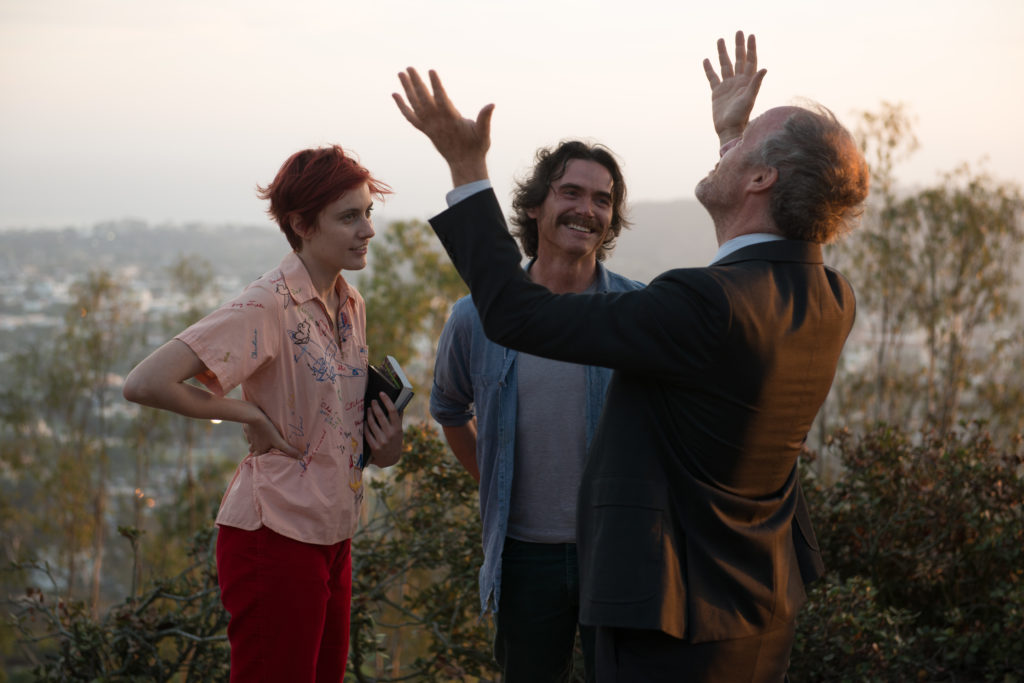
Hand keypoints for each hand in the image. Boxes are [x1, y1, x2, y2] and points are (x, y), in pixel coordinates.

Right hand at [242, 405, 301, 458]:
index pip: (257, 458)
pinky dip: (252, 431)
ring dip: (255, 440)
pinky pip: (248, 431)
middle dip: (257, 448)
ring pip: (250, 441)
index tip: (265, 455)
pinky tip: (258, 426)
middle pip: (253, 450)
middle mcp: (252, 445)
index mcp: (259, 450)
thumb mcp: (279, 441)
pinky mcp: (246, 428)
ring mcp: (248, 436)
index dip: (261, 457)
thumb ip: (289, 450)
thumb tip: (301, 457)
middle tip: (264, 445)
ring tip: (262, 436)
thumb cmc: (268, 430)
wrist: (254, 416)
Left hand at [364, 392, 403, 467]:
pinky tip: (365, 421)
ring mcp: (382, 441)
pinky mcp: (374, 446)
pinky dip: (365, 426)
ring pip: (372, 423)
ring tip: (368, 409)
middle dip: (375, 406)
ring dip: (369, 415)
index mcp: (398, 428)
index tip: (381, 393)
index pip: (393, 411)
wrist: (390, 459)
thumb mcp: (399, 432)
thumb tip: (398, 404)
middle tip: (372, 401)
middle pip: (380, 416)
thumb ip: (398, 419)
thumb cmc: (395, 442)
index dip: (387, 401)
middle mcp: (391, 434)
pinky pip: (367, 432)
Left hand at [393, 68, 494, 186]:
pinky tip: (395, 94)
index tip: (431, 71)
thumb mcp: (484, 133)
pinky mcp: (426, 130)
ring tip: (401, 74)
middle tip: (409, 67)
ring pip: (415, 105)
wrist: (465, 165)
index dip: (436, 85)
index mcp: (451, 120)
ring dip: (407, 89)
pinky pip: (411, 117)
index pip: (441, 99)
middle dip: (416, 83)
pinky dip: (402, 106)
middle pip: (424, 99)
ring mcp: (429, 127)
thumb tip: (491, 105)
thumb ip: (485, 118)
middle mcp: (437, 123)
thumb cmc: (476, 147)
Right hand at [703, 31, 765, 145]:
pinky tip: (707, 60)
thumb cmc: (740, 116)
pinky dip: (709, 69)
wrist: (728, 130)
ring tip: (720, 40)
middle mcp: (737, 82)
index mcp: (747, 82)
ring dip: (723, 53)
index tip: (750, 36)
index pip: (750, 61)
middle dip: (738, 46)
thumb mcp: (749, 99)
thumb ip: (755, 83)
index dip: (750, 48)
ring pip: (725, 65)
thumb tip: (764, 69)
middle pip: (738, 59)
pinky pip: (712, 77)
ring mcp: (727, 86)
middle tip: (738, 32)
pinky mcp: (717, 93)